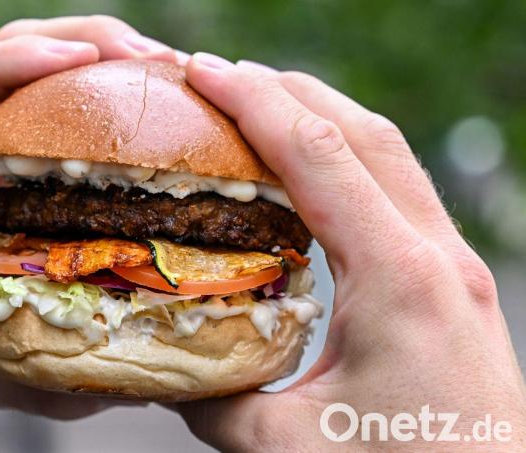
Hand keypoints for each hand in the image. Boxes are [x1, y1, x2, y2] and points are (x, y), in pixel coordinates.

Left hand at [0, 16, 178, 452]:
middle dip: (83, 41)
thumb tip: (153, 375)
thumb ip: (58, 371)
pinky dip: (99, 84)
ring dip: (99, 52)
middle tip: (159, 65)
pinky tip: (147, 101)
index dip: (14, 63)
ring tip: (167, 74)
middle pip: (1, 51)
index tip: (85, 63)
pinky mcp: (8, 154)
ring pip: (29, 62)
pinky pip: (49, 96)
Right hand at [175, 53, 525, 450]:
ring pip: (388, 153)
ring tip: (260, 107)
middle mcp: (437, 254)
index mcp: (398, 278)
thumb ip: (214, 401)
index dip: (253, 103)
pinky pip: (399, 191)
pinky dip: (348, 160)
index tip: (203, 73)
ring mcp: (454, 264)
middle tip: (220, 77)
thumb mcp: (288, 448)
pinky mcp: (455, 282)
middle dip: (286, 90)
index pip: (317, 155)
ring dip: (321, 118)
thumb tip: (165, 370)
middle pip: (362, 131)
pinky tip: (311, 176)